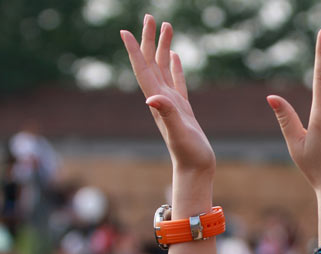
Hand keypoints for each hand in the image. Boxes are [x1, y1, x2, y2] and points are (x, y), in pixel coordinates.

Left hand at [121, 15, 215, 181]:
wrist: (195, 169)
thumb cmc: (188, 154)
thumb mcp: (178, 132)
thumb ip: (167, 114)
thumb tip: (153, 98)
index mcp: (158, 101)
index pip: (143, 70)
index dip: (134, 51)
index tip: (125, 31)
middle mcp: (161, 99)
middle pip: (152, 63)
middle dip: (149, 40)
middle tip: (150, 17)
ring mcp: (171, 103)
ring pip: (164, 68)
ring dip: (163, 47)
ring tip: (166, 27)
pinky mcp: (183, 108)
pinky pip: (176, 81)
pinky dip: (175, 65)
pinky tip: (175, 56)